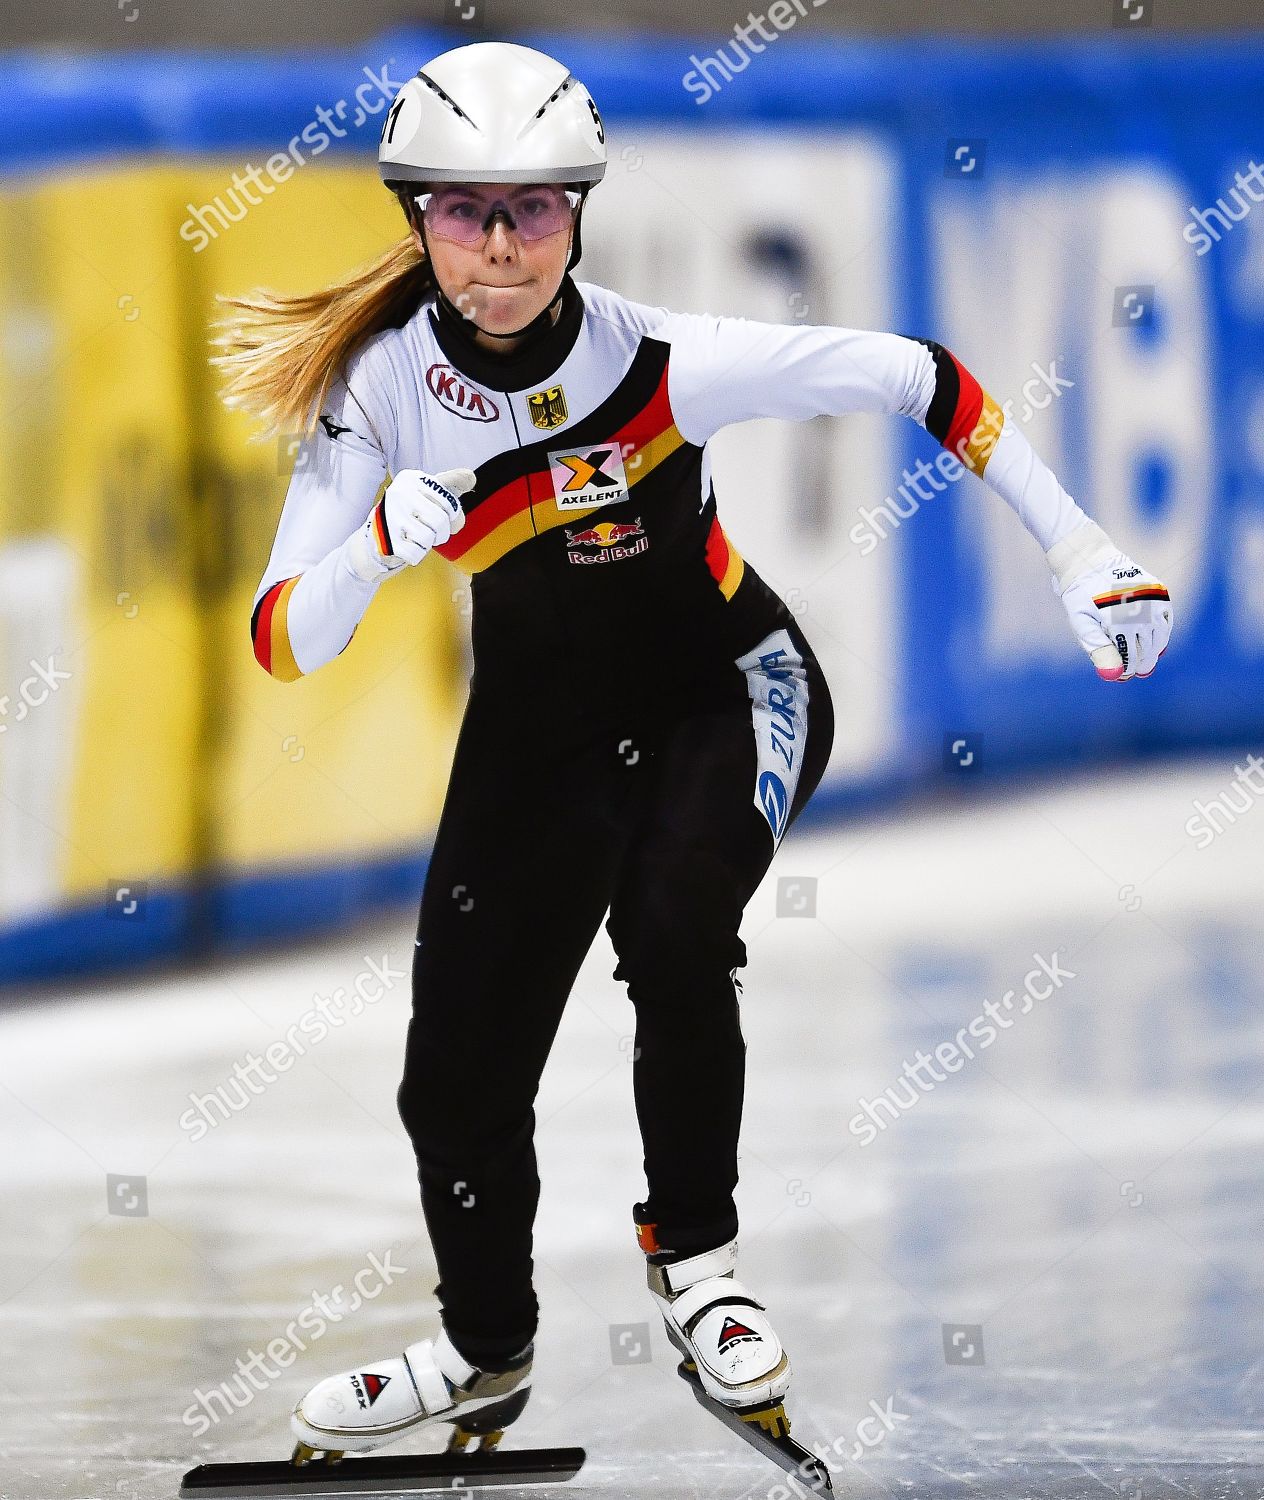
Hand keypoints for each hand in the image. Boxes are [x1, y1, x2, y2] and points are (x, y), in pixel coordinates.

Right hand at [345, 468, 474, 580]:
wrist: (378, 534)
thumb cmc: (412, 511)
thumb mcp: (430, 492)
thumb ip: (452, 484)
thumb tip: (470, 478)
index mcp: (413, 479)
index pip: (448, 500)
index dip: (454, 514)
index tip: (448, 515)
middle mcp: (400, 493)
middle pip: (441, 520)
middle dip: (442, 531)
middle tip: (435, 531)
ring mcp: (392, 516)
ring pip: (429, 537)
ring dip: (429, 543)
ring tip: (420, 537)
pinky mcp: (388, 539)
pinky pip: (417, 553)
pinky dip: (417, 554)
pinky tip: (408, 545)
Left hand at [1047, 519, 1172, 680]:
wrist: (1090, 560)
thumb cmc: (1081, 596)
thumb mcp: (1081, 624)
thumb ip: (1097, 649)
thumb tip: (1113, 675)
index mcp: (1119, 620)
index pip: (1129, 657)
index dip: (1125, 670)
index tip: (1120, 676)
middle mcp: (1140, 610)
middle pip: (1147, 648)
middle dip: (1140, 662)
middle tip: (1134, 672)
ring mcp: (1152, 599)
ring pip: (1160, 636)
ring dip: (1154, 650)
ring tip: (1145, 660)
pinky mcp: (1159, 591)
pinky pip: (1166, 619)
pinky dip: (1162, 632)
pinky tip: (1154, 641)